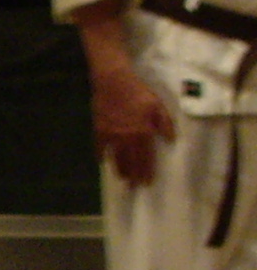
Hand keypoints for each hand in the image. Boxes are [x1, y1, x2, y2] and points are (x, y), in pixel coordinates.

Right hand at [92, 61, 174, 187]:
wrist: (113, 82)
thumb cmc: (138, 93)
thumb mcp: (158, 105)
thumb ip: (165, 123)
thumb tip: (171, 140)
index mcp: (143, 132)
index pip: (146, 157)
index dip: (147, 171)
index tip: (147, 183)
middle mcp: (127, 138)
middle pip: (130, 162)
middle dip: (133, 176)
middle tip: (133, 187)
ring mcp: (111, 136)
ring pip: (115, 157)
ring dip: (119, 169)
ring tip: (122, 178)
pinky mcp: (99, 130)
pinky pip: (99, 147)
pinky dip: (101, 156)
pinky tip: (102, 162)